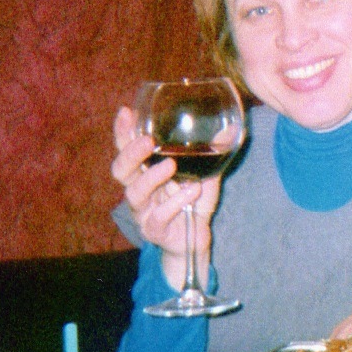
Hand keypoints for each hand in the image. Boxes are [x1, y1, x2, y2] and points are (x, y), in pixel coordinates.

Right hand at [111, 105, 220, 290]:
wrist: (195, 239)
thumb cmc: (193, 201)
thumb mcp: (203, 172)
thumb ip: (211, 152)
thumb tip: (231, 127)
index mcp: (145, 172)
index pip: (126, 149)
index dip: (123, 132)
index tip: (127, 112)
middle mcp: (138, 190)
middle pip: (121, 171)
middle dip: (130, 154)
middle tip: (148, 141)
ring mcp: (143, 212)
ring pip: (135, 194)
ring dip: (151, 177)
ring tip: (171, 165)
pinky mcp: (155, 231)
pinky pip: (158, 218)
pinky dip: (175, 202)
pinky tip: (192, 191)